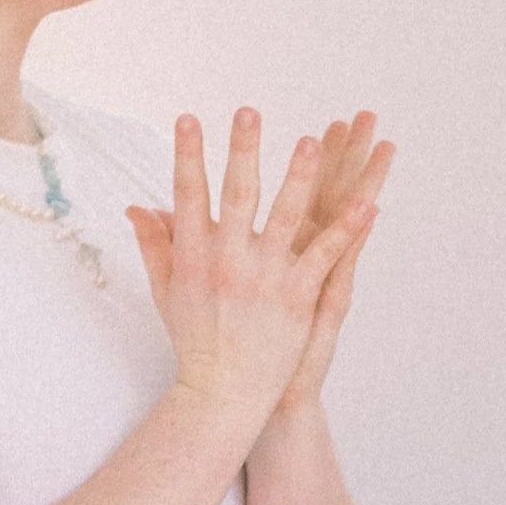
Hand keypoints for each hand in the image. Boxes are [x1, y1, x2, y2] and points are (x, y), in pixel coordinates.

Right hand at [126, 108, 377, 434]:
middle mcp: (228, 262)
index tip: (188, 119)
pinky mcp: (297, 297)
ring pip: (288, 217)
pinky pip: (326, 255)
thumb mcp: (166, 290)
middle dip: (243, 151)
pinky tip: (368, 203)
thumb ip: (154, 243)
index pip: (189, 195)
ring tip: (313, 141)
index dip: (188, 156)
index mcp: (194, 257)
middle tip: (247, 112)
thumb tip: (137, 206)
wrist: (221, 392)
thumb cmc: (194, 338)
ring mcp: (265, 278)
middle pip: (238, 196)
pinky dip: (348, 229)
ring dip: (301, 177)